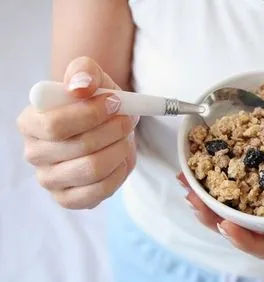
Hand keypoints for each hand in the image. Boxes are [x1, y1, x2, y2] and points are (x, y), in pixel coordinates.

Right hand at [17, 57, 138, 208]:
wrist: (106, 126)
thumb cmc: (96, 103)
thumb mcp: (93, 79)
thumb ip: (84, 72)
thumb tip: (80, 87)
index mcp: (31, 122)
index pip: (54, 125)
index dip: (91, 114)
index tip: (116, 102)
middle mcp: (34, 153)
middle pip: (79, 148)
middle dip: (113, 131)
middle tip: (127, 120)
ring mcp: (50, 180)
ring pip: (93, 170)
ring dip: (119, 149)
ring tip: (125, 137)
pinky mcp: (69, 199)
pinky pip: (100, 191)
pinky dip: (118, 172)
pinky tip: (119, 158)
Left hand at [177, 172, 263, 258]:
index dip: (243, 240)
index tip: (224, 226)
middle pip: (237, 225)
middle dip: (211, 215)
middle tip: (192, 199)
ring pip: (229, 204)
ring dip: (205, 194)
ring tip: (186, 179)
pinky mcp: (259, 174)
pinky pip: (233, 178)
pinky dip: (213, 173)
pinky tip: (198, 163)